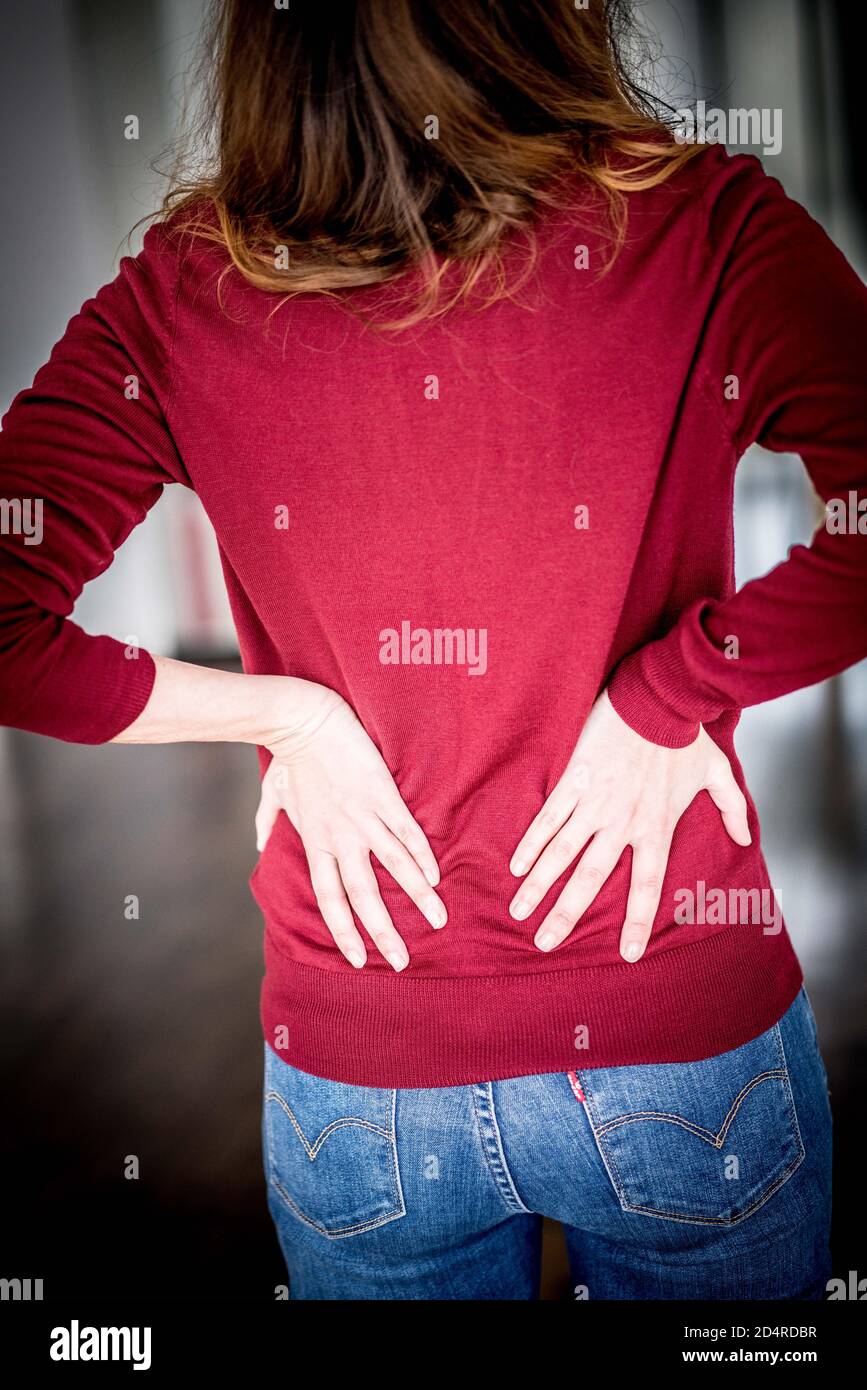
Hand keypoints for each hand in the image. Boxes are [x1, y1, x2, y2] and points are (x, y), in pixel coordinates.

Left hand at [255, 688, 444, 970]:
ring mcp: (363, 818)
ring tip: (438, 920)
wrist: (305, 721)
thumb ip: (266, 823)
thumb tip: (257, 843)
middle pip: (364, 896)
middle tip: (403, 961)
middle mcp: (340, 838)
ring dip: (418, 897)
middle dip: (385, 933)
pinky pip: (407, 832)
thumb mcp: (273, 795)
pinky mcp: (383, 796)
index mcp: (316, 843)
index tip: (360, 960)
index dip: (346, 932)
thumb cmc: (290, 757)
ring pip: (395, 868)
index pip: (331, 899)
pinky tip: (437, 876)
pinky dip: (422, 856)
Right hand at [508, 689, 750, 961]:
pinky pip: (549, 817)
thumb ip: (732, 808)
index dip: (637, 922)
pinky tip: (515, 865)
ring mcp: (596, 803)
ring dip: (538, 885)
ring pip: (561, 853)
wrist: (658, 698)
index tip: (628, 954)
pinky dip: (531, 842)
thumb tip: (745, 838)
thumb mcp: (717, 773)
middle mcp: (623, 823)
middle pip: (590, 880)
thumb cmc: (687, 734)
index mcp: (656, 827)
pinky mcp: (575, 780)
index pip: (646, 886)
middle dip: (566, 915)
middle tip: (545, 943)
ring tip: (518, 912)